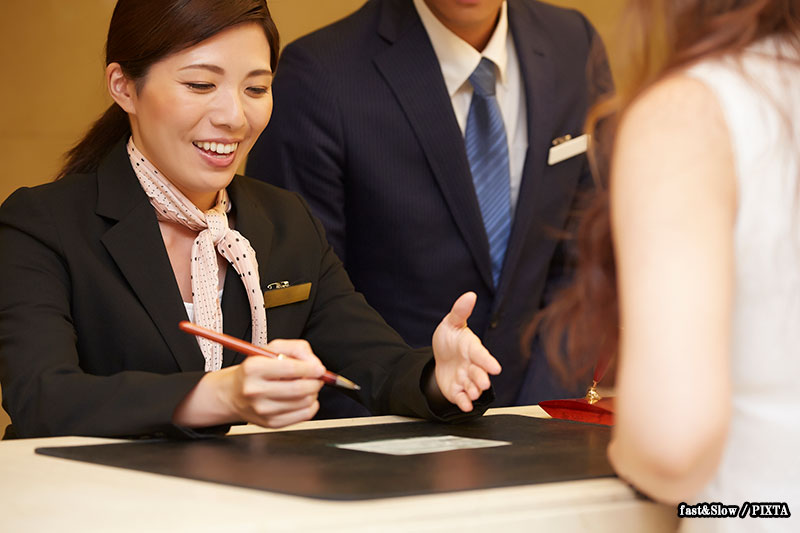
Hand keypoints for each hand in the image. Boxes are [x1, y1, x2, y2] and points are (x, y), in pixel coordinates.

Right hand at [225, 339, 325, 427]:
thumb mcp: (271, 349)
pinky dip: (311, 406)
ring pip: (304, 402)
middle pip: (299, 389)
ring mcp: (262, 409)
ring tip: (306, 386)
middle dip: (316, 382)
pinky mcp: (271, 423)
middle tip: (317, 377)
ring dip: (313, 393)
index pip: (290, 369)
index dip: (311, 368)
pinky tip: (303, 398)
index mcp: (254, 368)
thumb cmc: (255, 370)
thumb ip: (296, 349)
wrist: (234, 394)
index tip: (319, 368)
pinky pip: (304, 416)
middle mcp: (255, 390)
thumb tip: (314, 363)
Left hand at [432, 292, 501, 411]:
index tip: (495, 367)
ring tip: (473, 394)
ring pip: (473, 387)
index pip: (481, 355)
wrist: (440, 356)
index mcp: (473, 349)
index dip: (487, 361)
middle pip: (479, 374)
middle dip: (481, 379)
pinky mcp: (457, 391)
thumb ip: (460, 311)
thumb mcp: (452, 322)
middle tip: (484, 384)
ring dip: (474, 391)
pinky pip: (461, 398)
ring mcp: (465, 379)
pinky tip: (464, 405)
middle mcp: (472, 365)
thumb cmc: (451, 338)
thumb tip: (470, 295)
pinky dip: (464, 403)